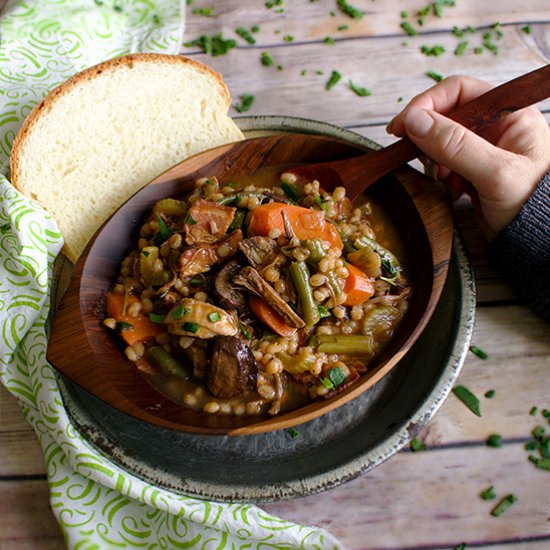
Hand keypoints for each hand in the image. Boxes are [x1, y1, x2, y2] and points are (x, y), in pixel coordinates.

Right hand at [386, 75, 549, 238]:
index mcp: (508, 114)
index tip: (402, 126)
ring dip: (434, 161)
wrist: (534, 242)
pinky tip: (452, 190)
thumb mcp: (494, 173)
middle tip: (422, 159)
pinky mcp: (471, 170)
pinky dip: (439, 176)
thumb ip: (455, 145)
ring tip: (445, 181)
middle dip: (428, 138)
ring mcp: (482, 149)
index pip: (458, 91)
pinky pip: (443, 164)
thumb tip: (414, 121)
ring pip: (439, 142)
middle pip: (444, 115)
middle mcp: (494, 126)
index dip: (426, 104)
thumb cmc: (529, 206)